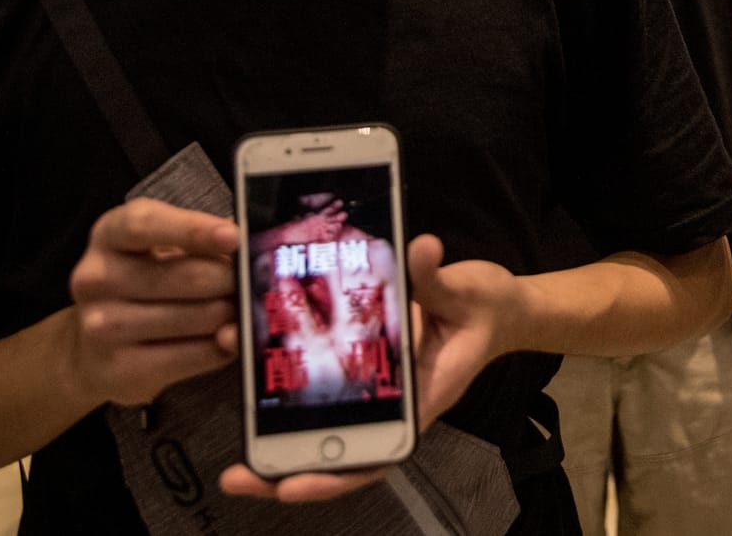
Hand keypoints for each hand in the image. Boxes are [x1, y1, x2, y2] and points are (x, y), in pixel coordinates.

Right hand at [65, 199, 238, 409]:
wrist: (92, 349)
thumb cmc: (142, 282)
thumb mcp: (161, 247)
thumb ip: (201, 241)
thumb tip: (252, 247)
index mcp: (109, 235)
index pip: (146, 224)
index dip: (194, 230)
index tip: (234, 237)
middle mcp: (96, 278)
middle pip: (186, 276)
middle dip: (232, 279)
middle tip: (255, 281)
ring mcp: (102, 327)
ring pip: (197, 318)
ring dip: (231, 314)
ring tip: (240, 309)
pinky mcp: (121, 369)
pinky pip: (194, 356)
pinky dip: (223, 346)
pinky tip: (230, 338)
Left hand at [221, 234, 523, 502]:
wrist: (498, 309)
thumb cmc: (485, 309)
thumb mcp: (465, 292)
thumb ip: (436, 277)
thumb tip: (421, 247)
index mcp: (420, 398)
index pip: (377, 452)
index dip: (334, 474)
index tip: (291, 485)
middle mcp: (393, 405)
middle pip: (340, 459)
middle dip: (286, 475)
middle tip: (235, 476)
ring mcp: (377, 392)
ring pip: (326, 436)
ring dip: (281, 445)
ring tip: (233, 456)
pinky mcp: (365, 372)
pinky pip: (325, 400)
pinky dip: (290, 403)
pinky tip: (257, 387)